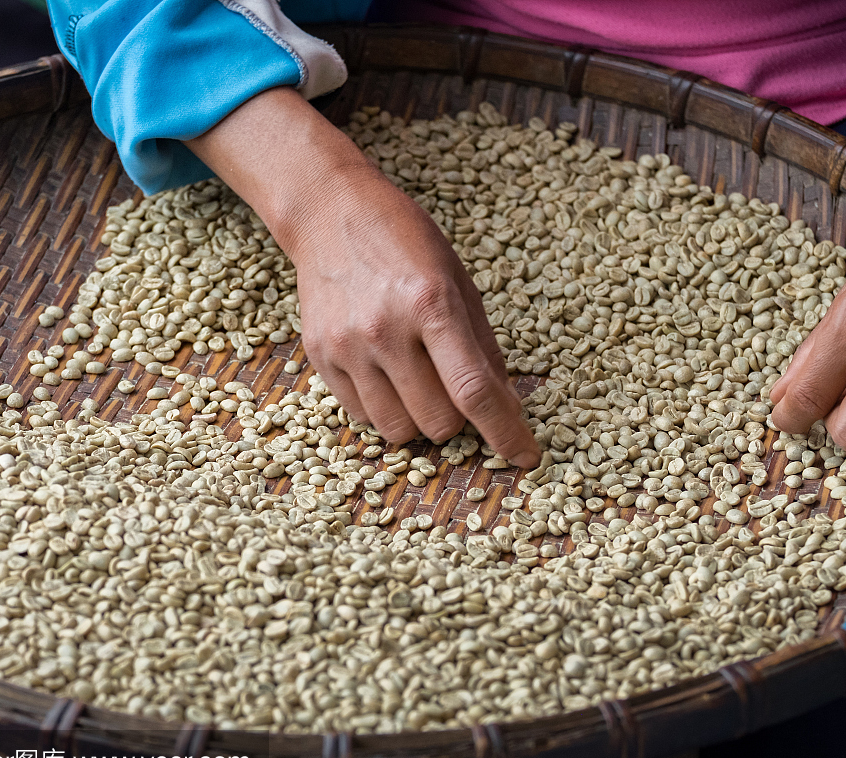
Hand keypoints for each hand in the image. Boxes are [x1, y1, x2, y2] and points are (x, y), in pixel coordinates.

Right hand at [185, 88, 540, 466]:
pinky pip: (362, 416)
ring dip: (419, 420)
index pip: (474, 390)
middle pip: (438, 421)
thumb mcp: (458, 281)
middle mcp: (385, 329)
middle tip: (453, 388)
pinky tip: (386, 373)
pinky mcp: (320, 356)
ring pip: (398, 430)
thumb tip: (507, 407)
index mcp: (431, 303)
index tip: (525, 457)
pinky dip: (384, 409)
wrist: (331, 212)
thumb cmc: (405, 242)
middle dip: (458, 419)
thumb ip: (483, 347)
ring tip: (418, 381)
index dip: (505, 432)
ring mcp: (347, 346)